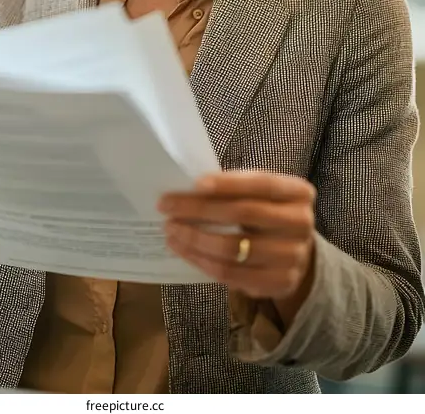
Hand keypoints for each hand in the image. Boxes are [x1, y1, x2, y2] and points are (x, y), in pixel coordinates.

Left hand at [158, 171, 315, 302]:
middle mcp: (301, 223)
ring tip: (171, 231)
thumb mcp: (261, 194)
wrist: (294, 251)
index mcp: (298, 192)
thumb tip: (187, 189)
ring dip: (195, 239)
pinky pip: (232, 275)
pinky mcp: (280, 284)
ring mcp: (293, 257)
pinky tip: (186, 251)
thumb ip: (234, 189)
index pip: (260, 184)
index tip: (195, 183)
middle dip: (199, 210)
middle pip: (243, 214)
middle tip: (167, 207)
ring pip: (233, 248)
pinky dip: (203, 262)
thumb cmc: (267, 212)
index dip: (228, 183)